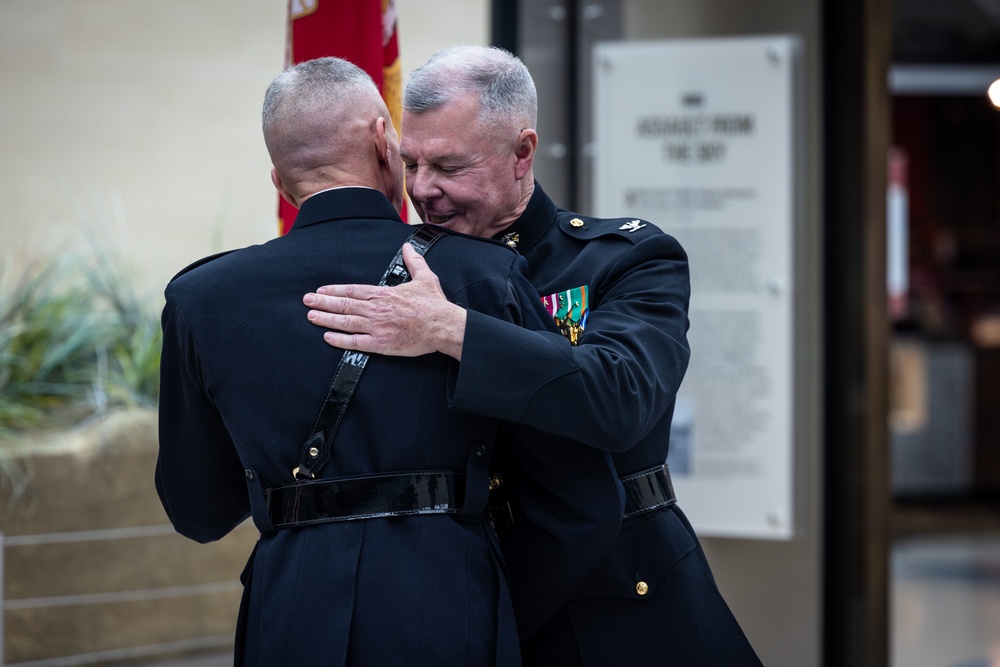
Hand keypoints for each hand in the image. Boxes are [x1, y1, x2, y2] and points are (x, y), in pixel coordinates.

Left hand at [304, 243, 466, 358]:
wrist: (443, 326)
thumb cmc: (434, 304)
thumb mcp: (425, 277)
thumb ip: (413, 262)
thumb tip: (407, 247)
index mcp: (384, 294)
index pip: (353, 290)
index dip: (334, 290)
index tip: (320, 290)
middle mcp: (376, 309)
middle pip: (344, 305)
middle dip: (322, 302)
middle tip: (306, 301)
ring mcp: (377, 327)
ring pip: (345, 322)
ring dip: (326, 318)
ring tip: (311, 316)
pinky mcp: (382, 344)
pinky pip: (356, 342)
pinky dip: (340, 340)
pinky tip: (327, 337)